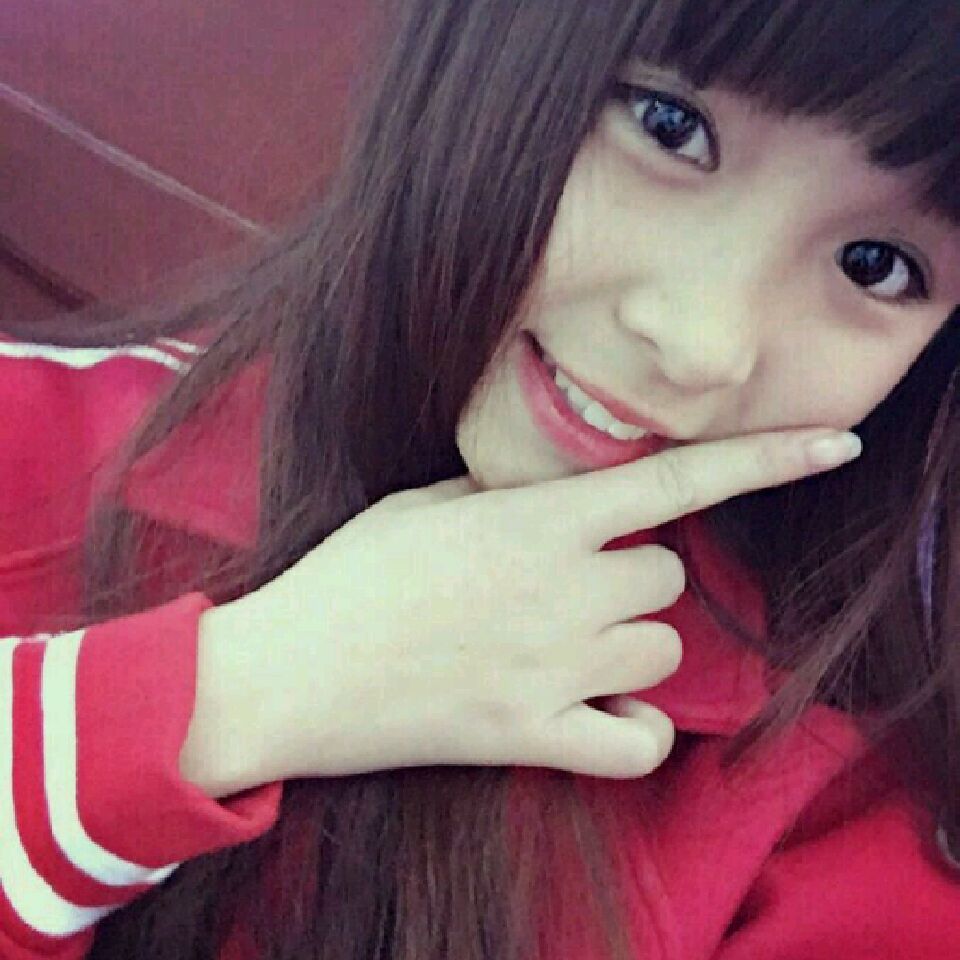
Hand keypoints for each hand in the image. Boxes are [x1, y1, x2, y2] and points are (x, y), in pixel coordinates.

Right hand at [208, 428, 859, 786]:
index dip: (765, 458)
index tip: (835, 444)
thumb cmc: (345, 578)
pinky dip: (632, 732)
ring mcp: (553, 669)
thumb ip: (500, 495)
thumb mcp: (419, 504)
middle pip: (668, 578)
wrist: (285, 675)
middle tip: (567, 586)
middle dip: (632, 579)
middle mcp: (561, 591)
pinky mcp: (531, 736)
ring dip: (629, 645)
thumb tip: (549, 500)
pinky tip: (598, 715)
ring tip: (566, 645)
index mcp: (534, 522)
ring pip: (662, 654)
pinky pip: (637, 745)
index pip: (674, 480)